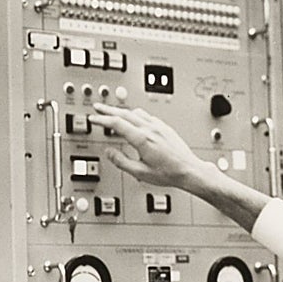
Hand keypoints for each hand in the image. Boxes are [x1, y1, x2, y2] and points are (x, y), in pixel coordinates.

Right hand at [90, 103, 213, 190]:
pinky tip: (133, 117)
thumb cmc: (169, 173)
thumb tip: (109, 152)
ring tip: (112, 111)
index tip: (93, 119)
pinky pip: (146, 115)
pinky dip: (135, 114)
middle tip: (97, 107)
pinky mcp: (165, 128)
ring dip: (122, 110)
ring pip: (136, 113)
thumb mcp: (140, 172)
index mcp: (142, 139)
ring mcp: (159, 127)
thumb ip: (122, 161)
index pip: (117, 123)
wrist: (189, 170)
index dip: (102, 120)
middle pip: (125, 113)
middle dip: (109, 110)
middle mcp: (151, 129)